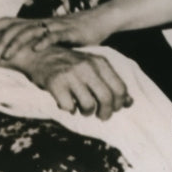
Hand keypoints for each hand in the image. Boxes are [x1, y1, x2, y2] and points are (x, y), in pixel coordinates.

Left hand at [0, 10, 114, 62]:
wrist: (100, 20)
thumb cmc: (74, 32)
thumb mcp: (51, 37)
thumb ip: (37, 44)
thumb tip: (19, 58)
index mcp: (35, 23)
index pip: (8, 21)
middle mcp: (42, 22)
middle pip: (15, 27)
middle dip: (0, 42)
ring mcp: (55, 26)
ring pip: (30, 31)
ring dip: (16, 44)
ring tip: (6, 57)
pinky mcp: (69, 31)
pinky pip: (54, 35)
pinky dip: (44, 41)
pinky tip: (36, 49)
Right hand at [1, 44, 131, 120]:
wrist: (40, 54)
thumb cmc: (71, 64)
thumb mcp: (94, 68)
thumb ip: (111, 83)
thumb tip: (130, 103)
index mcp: (100, 62)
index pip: (120, 88)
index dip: (119, 103)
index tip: (114, 109)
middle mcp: (88, 67)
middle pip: (107, 98)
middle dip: (106, 113)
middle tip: (101, 116)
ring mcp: (72, 74)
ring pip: (88, 105)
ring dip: (87, 112)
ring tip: (83, 109)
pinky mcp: (56, 83)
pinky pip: (68, 107)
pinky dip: (69, 109)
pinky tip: (67, 104)